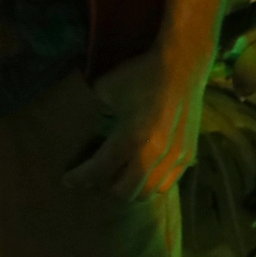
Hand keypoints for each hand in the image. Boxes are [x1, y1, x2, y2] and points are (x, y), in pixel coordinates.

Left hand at [63, 45, 208, 198]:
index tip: (67, 181)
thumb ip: (95, 112)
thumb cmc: (140, 74)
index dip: (81, 178)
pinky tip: (140, 171)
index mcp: (132, 137)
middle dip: (104, 187)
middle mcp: (155, 154)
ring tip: (116, 177)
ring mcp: (175, 158)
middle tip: (93, 178)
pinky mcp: (188, 155)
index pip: (101, 170)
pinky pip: (167, 183)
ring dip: (129, 188)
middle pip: (125, 190)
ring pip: (148, 191)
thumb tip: (84, 124)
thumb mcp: (105, 88)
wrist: (182, 65)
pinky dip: (150, 183)